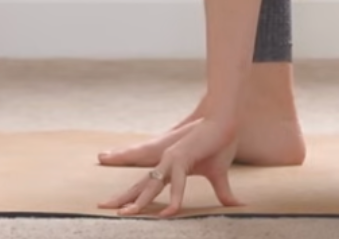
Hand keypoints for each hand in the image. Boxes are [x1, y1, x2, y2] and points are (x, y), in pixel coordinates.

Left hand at [98, 114, 242, 217]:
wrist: (227, 124)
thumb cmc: (221, 146)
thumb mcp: (219, 175)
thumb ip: (222, 192)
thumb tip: (236, 206)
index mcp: (171, 168)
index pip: (148, 186)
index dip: (133, 197)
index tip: (118, 209)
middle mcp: (166, 164)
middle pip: (141, 185)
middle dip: (122, 198)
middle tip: (102, 207)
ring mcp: (172, 160)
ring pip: (152, 185)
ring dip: (140, 201)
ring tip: (126, 215)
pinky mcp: (183, 157)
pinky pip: (177, 183)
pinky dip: (174, 198)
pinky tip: (169, 212)